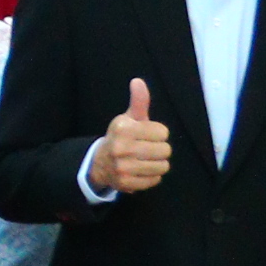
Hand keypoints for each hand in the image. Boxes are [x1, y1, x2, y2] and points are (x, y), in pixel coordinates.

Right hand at [90, 78, 171, 193]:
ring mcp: (123, 167)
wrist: (99, 163)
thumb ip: (138, 101)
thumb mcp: (128, 118)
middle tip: (146, 149)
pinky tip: (140, 171)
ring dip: (157, 164)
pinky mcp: (126, 183)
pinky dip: (151, 177)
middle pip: (165, 150)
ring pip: (163, 166)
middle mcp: (121, 148)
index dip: (157, 133)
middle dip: (159, 149)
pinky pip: (155, 180)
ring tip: (145, 160)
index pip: (163, 132)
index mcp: (123, 128)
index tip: (145, 135)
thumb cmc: (121, 137)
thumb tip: (138, 81)